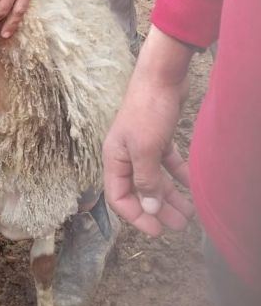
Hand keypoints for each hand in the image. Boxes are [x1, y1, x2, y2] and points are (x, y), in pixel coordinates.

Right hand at [103, 26, 194, 235]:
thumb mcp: (145, 149)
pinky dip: (178, 175)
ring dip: (170, 196)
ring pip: (155, 179)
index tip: (157, 230)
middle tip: (178, 226)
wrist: (161, 76)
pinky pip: (167, 163)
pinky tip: (192, 186)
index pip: (118, 196)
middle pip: (139, 190)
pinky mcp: (159, 136)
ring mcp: (143, 145)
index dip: (135, 215)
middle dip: (157, 210)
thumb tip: (149, 209)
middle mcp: (126, 154)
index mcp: (114, 157)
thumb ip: (146, 180)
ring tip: (188, 213)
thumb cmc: (147, 111)